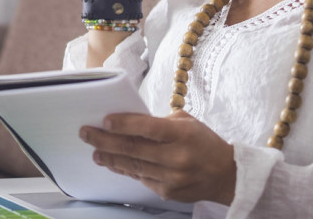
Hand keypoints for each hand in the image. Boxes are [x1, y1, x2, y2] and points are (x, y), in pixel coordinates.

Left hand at [79, 111, 235, 204]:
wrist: (226, 175)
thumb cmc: (204, 142)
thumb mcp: (187, 123)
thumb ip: (160, 122)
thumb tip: (130, 122)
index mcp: (182, 134)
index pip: (147, 127)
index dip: (124, 124)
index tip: (105, 120)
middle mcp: (176, 157)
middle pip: (133, 148)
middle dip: (105, 140)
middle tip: (86, 133)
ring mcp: (171, 177)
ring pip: (132, 166)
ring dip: (110, 158)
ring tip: (95, 151)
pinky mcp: (167, 192)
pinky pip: (140, 178)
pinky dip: (125, 169)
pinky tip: (113, 163)